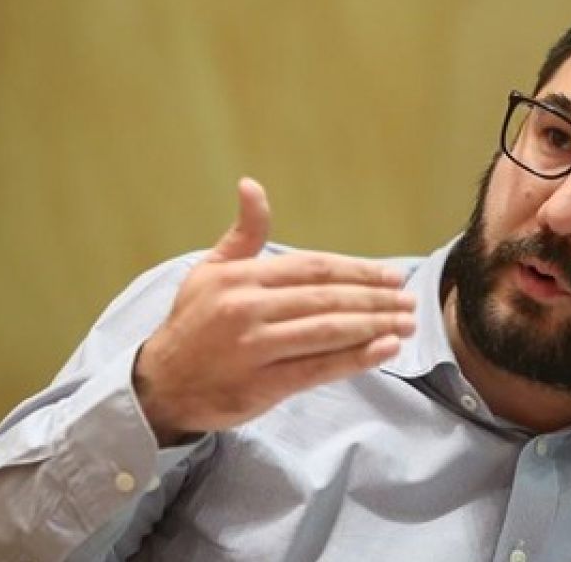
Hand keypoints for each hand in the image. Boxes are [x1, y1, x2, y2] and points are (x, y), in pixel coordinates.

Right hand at [134, 178, 415, 445]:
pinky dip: (356, 358)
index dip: (357, 270)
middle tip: (409, 300)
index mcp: (241, 278)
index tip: (391, 275)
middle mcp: (247, 309)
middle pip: (326, 298)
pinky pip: (318, 368)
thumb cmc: (194, 324)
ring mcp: (255, 348)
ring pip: (327, 331)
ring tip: (406, 324)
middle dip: (375, 298)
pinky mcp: (262, 384)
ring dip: (374, 325)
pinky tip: (385, 349)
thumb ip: (243, 234)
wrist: (161, 384)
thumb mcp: (210, 271)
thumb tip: (251, 185)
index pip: (313, 268)